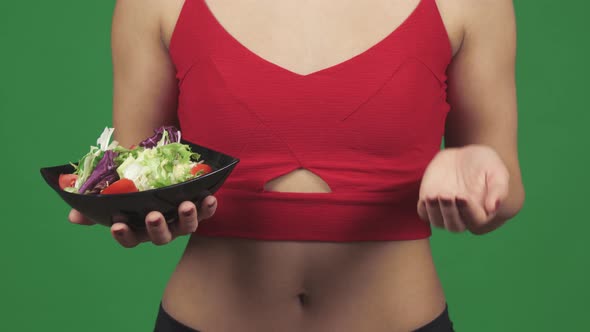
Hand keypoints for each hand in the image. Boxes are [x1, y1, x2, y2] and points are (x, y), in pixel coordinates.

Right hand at [68, 195, 217, 246]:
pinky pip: (206, 212)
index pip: (130, 239)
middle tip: (153, 215)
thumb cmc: (133, 186)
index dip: (124, 235)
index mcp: (139, 228)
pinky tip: (209, 197)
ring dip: (187, 217)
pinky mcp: (199, 209)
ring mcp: (181, 220)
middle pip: (161, 237)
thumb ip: (94, 204)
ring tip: (186, 205)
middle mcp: (161, 228)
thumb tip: (73, 215)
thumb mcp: (113, 191)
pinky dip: (209, 206)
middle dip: (157, 227)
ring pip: (186, 227)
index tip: (117, 225)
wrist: (158, 169)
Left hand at [417, 145, 508, 232]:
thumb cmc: (485, 164)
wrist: (463, 155)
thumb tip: (493, 208)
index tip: (463, 196)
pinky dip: (424, 208)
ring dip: (434, 212)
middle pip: (454, 226)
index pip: (475, 220)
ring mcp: (444, 210)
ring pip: (437, 222)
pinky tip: (426, 196)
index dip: (468, 210)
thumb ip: (498, 189)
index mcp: (481, 212)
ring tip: (433, 196)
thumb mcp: (497, 172)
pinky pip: (423, 213)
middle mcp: (462, 215)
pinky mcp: (429, 202)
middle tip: (447, 195)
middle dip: (449, 213)